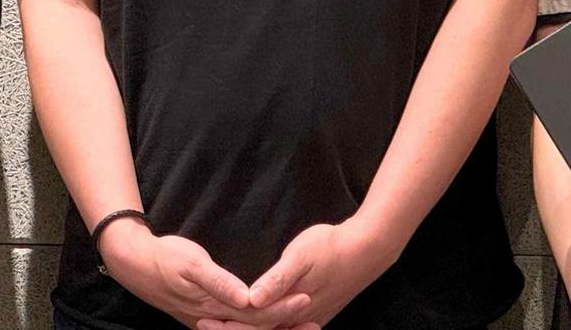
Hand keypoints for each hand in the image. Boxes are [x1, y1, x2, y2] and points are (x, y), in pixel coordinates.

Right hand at [99, 223, 304, 328]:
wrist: (137, 265)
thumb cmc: (166, 259)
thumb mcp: (192, 264)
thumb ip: (219, 282)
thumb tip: (247, 299)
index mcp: (215, 308)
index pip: (257, 316)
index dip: (282, 310)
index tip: (306, 299)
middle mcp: (215, 320)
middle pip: (257, 329)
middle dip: (286, 325)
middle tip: (314, 321)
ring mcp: (211, 320)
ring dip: (275, 328)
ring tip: (302, 323)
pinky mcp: (209, 316)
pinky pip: (239, 326)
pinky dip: (259, 325)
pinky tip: (272, 319)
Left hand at [216, 218, 397, 329]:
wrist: (368, 249)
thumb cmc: (331, 247)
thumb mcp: (301, 257)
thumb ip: (277, 280)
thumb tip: (252, 299)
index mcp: (291, 308)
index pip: (253, 327)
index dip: (227, 326)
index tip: (202, 322)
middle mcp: (298, 319)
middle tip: (203, 324)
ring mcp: (309, 317)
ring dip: (248, 329)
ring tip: (223, 323)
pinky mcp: (316, 312)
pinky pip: (285, 326)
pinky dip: (267, 326)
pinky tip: (260, 320)